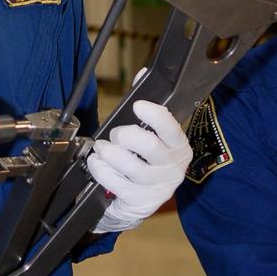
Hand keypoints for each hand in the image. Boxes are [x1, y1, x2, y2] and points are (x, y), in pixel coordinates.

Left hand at [88, 100, 191, 233]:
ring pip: (129, 164)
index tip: (138, 106)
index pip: (171, 128)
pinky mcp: (141, 202)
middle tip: (114, 136)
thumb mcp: (149, 135)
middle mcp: (173, 168)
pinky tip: (97, 164)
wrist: (137, 202)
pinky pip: (115, 181)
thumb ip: (147, 108)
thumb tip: (142, 73)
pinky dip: (100, 169)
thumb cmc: (144, 161)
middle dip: (123, 135)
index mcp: (179, 146)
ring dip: (108, 152)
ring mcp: (159, 187)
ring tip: (101, 149)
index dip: (155, 115)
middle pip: (148, 145)